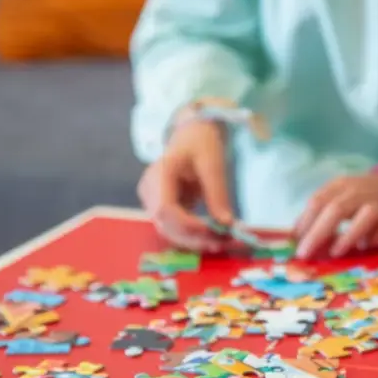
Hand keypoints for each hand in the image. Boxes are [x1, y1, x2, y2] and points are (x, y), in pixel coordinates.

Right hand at [136, 120, 234, 251]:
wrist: (191, 135)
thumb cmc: (201, 143)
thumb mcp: (213, 164)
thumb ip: (217, 195)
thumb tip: (226, 225)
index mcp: (159, 172)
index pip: (166, 208)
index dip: (188, 225)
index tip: (214, 231)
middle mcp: (150, 190)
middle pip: (166, 224)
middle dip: (195, 238)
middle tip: (223, 242)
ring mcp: (153, 200)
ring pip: (169, 230)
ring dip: (195, 241)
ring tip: (222, 241)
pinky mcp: (162, 208)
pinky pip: (175, 227)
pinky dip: (194, 235)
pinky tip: (214, 238)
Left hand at [293, 173, 377, 258]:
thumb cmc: (361, 198)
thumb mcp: (340, 196)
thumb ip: (319, 212)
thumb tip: (295, 235)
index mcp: (343, 185)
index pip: (319, 201)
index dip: (305, 222)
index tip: (295, 242)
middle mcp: (362, 192)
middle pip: (337, 209)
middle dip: (318, 233)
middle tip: (305, 254)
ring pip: (366, 215)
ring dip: (349, 234)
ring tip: (335, 252)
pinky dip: (375, 238)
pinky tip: (365, 246)